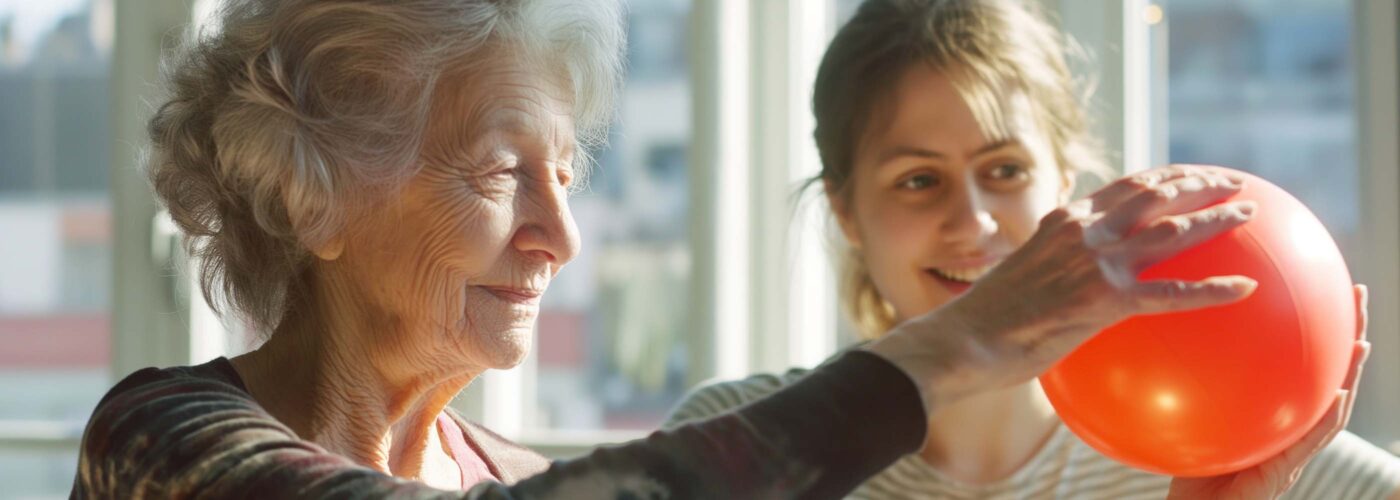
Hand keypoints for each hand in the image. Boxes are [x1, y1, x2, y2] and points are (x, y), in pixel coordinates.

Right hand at [869, 165, 1259, 410]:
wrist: (965, 340)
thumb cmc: (986, 320)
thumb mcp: (1020, 276)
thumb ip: (1052, 267)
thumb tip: (1069, 284)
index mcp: (1063, 222)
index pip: (1122, 187)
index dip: (1162, 177)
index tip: (1189, 175)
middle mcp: (1083, 231)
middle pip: (1154, 193)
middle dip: (1199, 181)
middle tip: (1232, 182)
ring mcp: (1095, 263)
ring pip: (1171, 230)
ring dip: (1215, 217)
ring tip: (1249, 213)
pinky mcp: (1103, 300)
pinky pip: (1172, 292)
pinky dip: (1213, 289)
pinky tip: (1245, 290)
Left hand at [1166, 284, 1371, 499]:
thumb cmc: (1186, 466)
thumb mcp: (1188, 413)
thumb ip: (1191, 381)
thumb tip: (1170, 334)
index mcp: (1274, 411)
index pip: (1299, 362)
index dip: (1316, 329)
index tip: (1323, 289)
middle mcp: (1289, 426)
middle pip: (1326, 374)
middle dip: (1347, 337)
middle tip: (1357, 296)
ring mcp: (1291, 449)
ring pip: (1332, 405)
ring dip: (1351, 373)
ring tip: (1363, 341)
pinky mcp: (1283, 471)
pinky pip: (1312, 441)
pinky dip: (1329, 417)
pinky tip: (1342, 392)